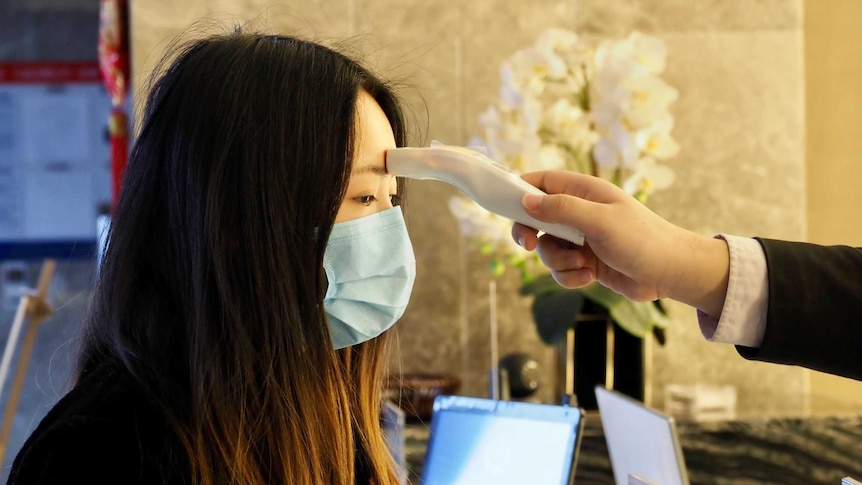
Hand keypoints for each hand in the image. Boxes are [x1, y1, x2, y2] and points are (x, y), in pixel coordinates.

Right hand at [512, 171, 729, 315]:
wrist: (671, 273)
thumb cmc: (642, 240)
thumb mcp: (599, 221)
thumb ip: (561, 209)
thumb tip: (526, 201)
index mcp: (584, 192)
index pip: (542, 181)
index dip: (520, 190)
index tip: (504, 206)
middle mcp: (580, 212)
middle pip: (536, 217)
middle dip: (532, 234)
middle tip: (529, 246)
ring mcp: (582, 238)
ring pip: (548, 248)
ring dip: (558, 262)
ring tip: (582, 266)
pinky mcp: (586, 262)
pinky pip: (561, 269)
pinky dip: (570, 276)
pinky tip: (589, 277)